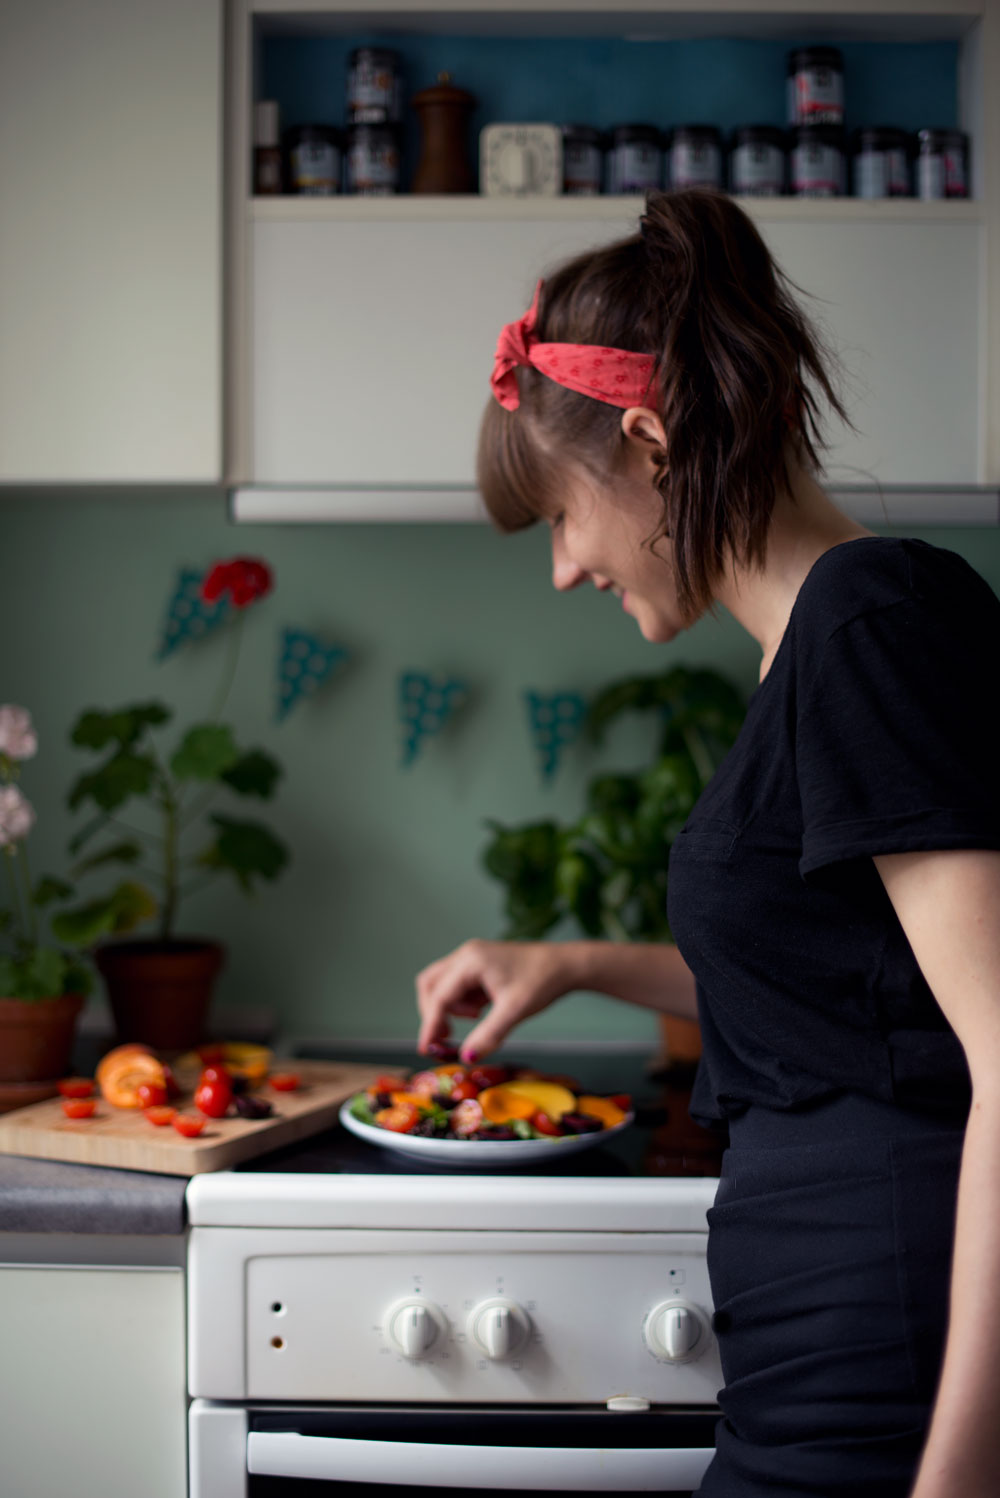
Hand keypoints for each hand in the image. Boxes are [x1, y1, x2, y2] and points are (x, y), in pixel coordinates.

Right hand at [415, 938, 573, 1060]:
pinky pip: (458, 984)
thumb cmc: (542, 982)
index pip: (438, 997)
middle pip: (430, 985)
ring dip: (449, 1007)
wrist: (565, 965)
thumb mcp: (514, 1011)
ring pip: (442, 984)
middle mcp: (466, 955)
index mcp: (470, 962)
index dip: (430, 1025)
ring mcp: (472, 957)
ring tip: (476, 1019)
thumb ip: (489, 1035)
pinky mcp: (480, 964)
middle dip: (433, 1013)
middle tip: (447, 1038)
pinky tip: (482, 1012)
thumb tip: (466, 1057)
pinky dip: (461, 1002)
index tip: (426, 1050)